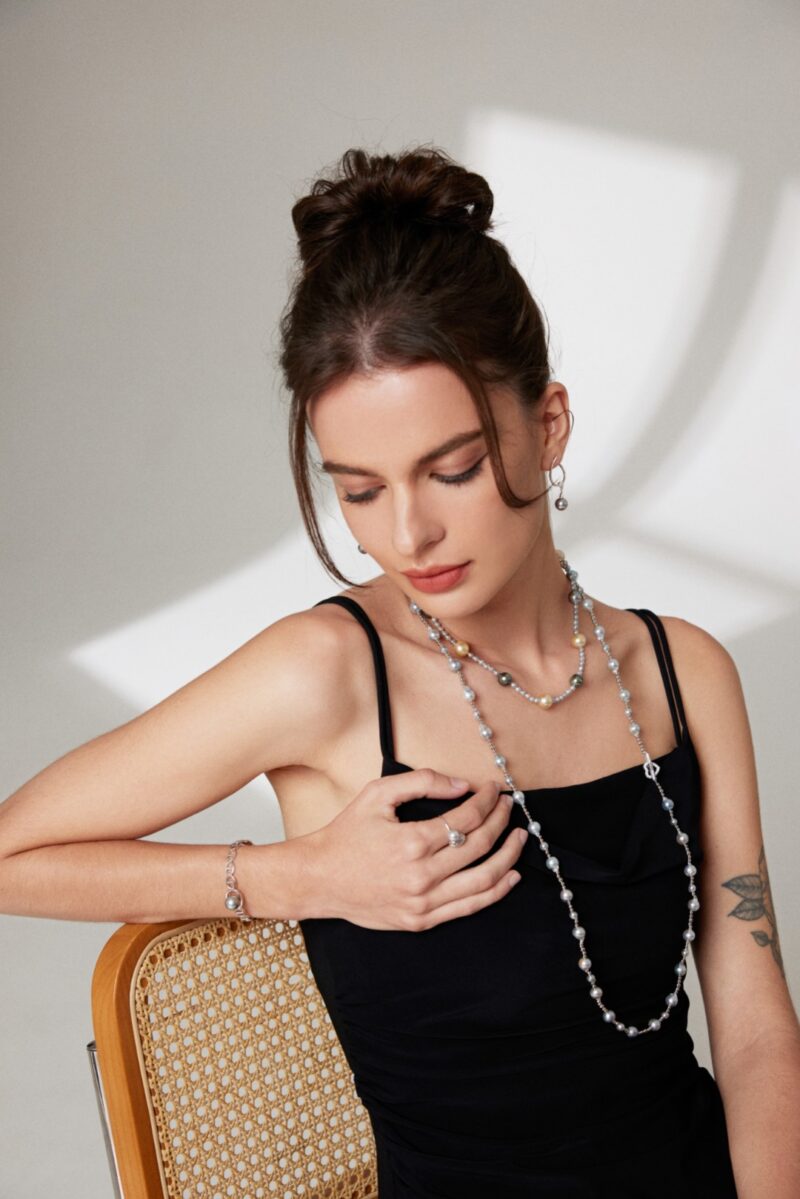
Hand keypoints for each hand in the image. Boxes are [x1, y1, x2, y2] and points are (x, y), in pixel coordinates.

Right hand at [302, 770, 526, 929]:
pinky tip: (510, 876)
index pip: (467, 818)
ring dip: (509, 857)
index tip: (494, 790)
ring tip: (519, 838)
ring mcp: (423, 902)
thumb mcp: (378, 794)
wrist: (319, 879)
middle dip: (502, 821)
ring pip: (484, 880)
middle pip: (480, 845)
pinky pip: (470, 907)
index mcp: (412, 841)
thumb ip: (422, 781)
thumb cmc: (346, 834)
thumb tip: (462, 786)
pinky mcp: (421, 920)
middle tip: (509, 807)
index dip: (486, 801)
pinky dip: (496, 891)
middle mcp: (422, 875)